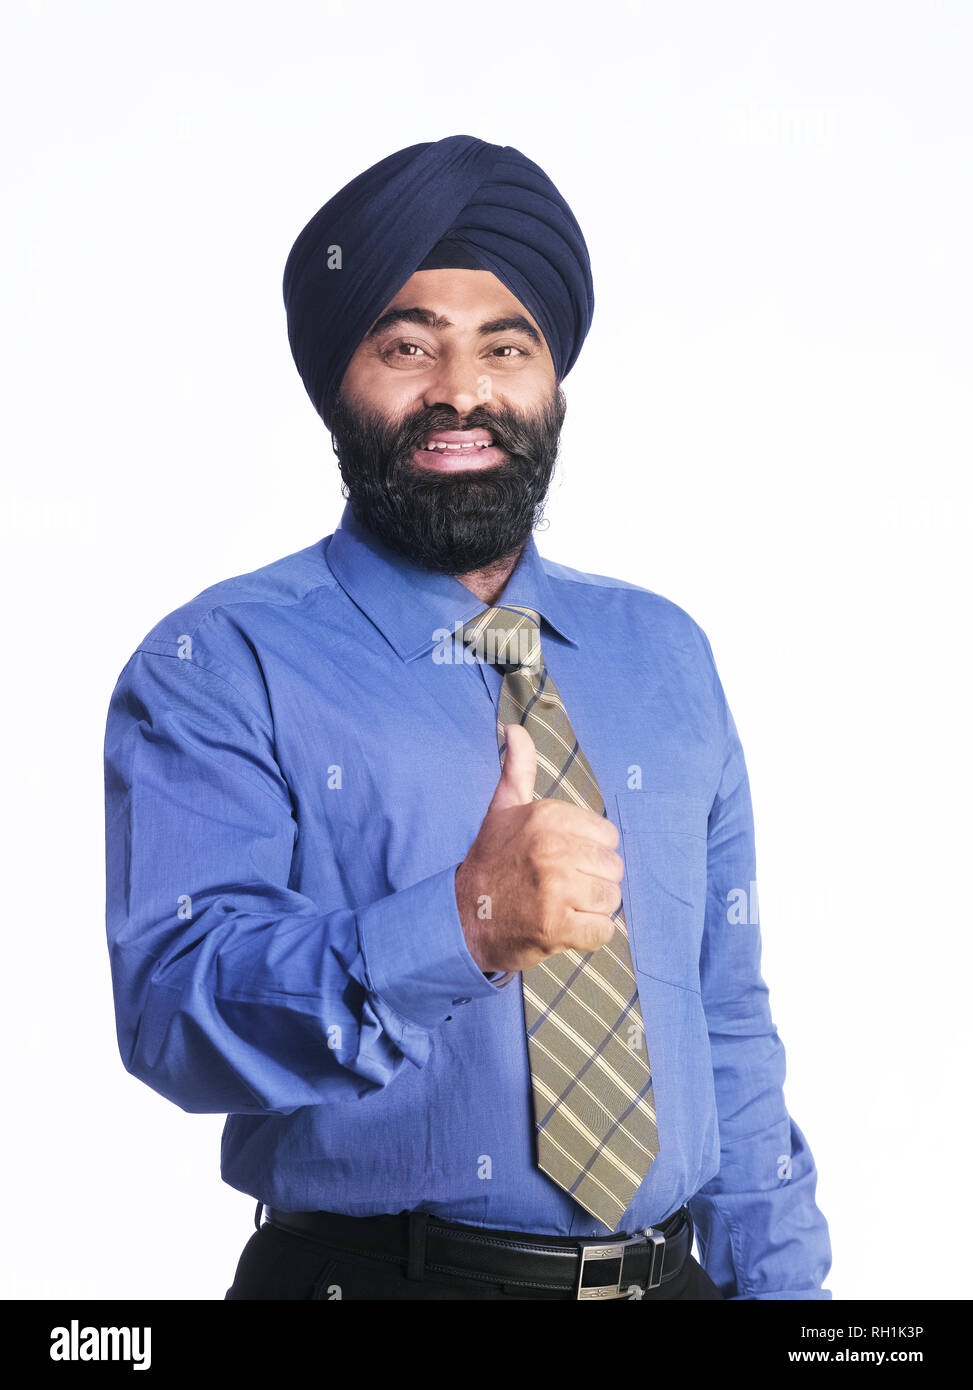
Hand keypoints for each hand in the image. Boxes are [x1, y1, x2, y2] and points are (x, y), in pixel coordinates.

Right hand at [455, 724, 623, 974]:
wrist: (463, 918)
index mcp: (547, 816)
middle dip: (592, 882)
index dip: (590, 852)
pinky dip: (588, 936)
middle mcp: (552, 848)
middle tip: (559, 888)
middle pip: (613, 869)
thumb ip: (517, 767)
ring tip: (560, 906)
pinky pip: (603, 931)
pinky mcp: (556, 927)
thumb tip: (512, 728)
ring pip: (611, 899)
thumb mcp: (503, 807)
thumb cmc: (491, 861)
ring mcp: (555, 888)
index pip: (608, 836)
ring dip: (591, 909)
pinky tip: (562, 928)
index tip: (563, 860)